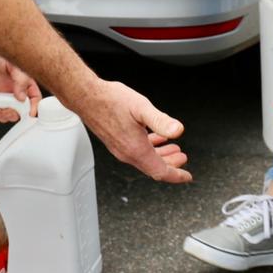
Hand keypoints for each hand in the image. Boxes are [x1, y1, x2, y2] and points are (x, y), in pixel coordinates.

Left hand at [0, 44, 41, 121]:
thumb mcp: (12, 64)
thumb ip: (20, 79)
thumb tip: (22, 98)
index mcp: (24, 82)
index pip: (34, 97)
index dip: (34, 106)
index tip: (29, 113)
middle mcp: (15, 90)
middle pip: (21, 110)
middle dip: (16, 114)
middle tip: (9, 111)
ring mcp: (3, 96)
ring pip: (8, 113)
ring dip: (5, 116)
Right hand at [72, 80, 190, 183]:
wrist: (86, 96)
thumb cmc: (110, 101)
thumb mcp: (141, 108)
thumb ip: (161, 120)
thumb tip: (178, 130)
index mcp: (136, 149)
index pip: (160, 171)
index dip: (176, 175)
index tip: (187, 176)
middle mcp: (127, 153)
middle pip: (153, 167)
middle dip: (171, 164)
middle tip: (182, 158)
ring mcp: (120, 148)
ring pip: (145, 159)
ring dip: (161, 156)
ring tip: (173, 148)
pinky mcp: (115, 141)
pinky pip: (136, 151)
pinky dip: (149, 148)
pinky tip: (153, 137)